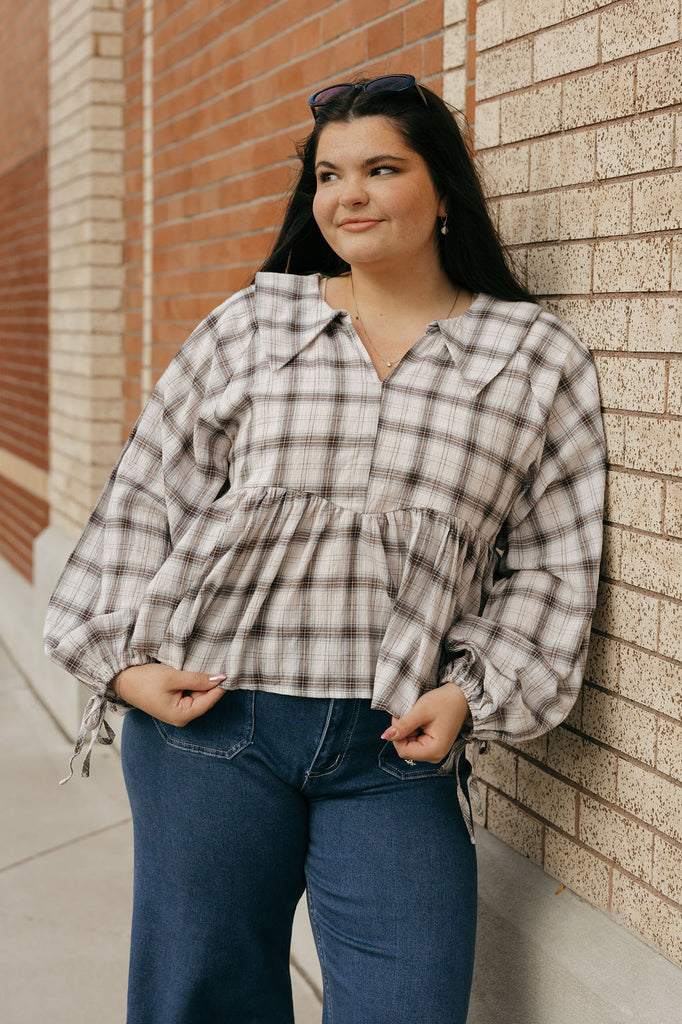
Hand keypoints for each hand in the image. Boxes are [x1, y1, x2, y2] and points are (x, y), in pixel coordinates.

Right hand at [112, 663, 226, 725]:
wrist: (123, 679)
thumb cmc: (144, 680)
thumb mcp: (174, 677)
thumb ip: (198, 680)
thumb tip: (221, 679)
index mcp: (183, 715)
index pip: (211, 699)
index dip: (221, 684)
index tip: (231, 669)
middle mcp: (183, 717)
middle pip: (206, 697)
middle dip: (210, 682)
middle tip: (217, 662)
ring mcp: (179, 711)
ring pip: (199, 694)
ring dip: (202, 681)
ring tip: (204, 665)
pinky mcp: (174, 704)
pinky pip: (191, 693)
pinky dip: (194, 682)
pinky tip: (193, 671)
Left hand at [380, 682, 469, 762]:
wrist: (460, 697)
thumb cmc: (444, 702)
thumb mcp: (421, 711)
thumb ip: (403, 726)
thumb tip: (385, 736)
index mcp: (434, 750)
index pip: (403, 751)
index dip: (396, 735)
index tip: (399, 717)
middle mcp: (435, 756)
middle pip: (406, 750)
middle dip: (403, 733)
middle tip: (409, 715)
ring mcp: (435, 752)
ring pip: (409, 746)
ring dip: (408, 731)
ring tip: (418, 717)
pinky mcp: (433, 747)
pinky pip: (416, 743)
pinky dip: (413, 731)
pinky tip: (421, 721)